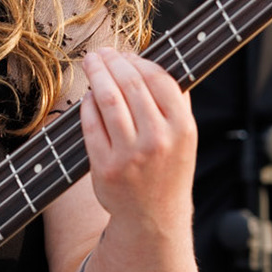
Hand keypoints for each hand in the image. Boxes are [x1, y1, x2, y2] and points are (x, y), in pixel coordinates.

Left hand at [77, 45, 196, 240]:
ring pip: (107, 99)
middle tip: (101, 52)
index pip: (160, 80)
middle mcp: (158, 141)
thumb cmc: (168, 169)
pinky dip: (87, 104)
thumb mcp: (184, 138)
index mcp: (183, 129)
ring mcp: (130, 155)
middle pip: (130, 85)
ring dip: (96, 75)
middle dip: (112, 61)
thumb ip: (176, 103)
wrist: (154, 219)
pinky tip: (88, 96)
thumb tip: (152, 62)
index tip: (127, 53)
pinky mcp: (105, 167)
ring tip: (91, 63)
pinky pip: (91, 124)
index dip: (140, 61)